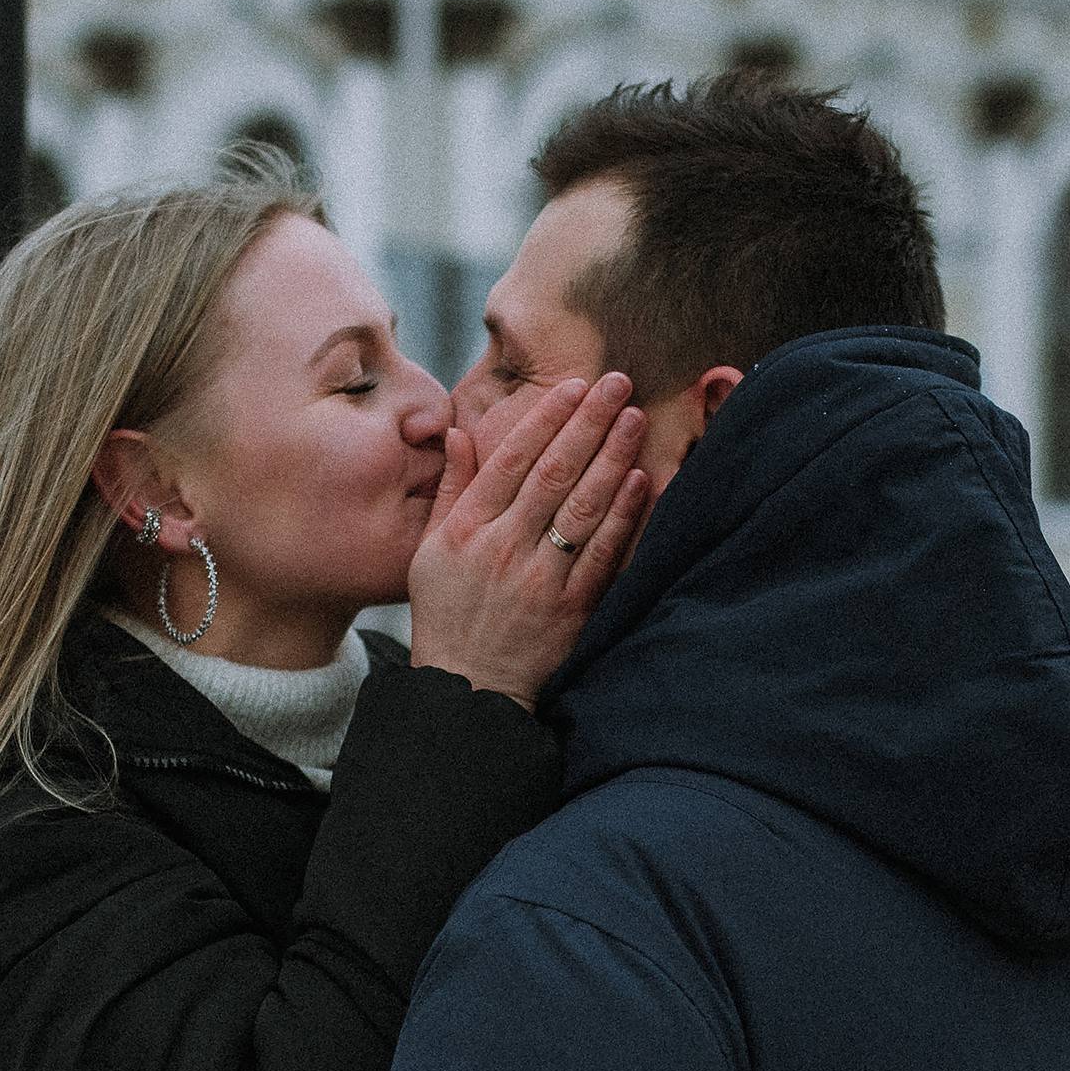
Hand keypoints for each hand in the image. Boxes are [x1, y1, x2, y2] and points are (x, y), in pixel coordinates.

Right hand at [406, 373, 648, 706]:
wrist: (468, 688)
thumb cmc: (446, 613)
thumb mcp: (430, 550)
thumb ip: (450, 489)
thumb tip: (460, 432)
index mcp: (468, 529)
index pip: (513, 459)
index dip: (547, 418)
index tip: (575, 386)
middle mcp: (503, 548)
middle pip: (554, 473)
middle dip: (588, 422)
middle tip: (617, 382)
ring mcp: (539, 579)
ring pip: (582, 507)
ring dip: (612, 458)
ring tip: (634, 417)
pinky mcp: (570, 609)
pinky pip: (602, 554)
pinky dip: (622, 515)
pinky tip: (640, 480)